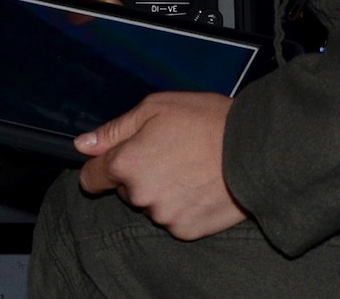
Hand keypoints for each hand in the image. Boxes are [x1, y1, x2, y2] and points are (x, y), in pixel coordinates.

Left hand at [75, 91, 245, 239]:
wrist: (256, 149)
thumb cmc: (205, 121)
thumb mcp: (155, 108)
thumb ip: (114, 130)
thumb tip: (82, 145)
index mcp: (127, 163)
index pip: (91, 178)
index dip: (99, 168)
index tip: (113, 161)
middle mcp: (141, 195)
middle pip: (125, 190)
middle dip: (139, 174)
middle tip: (169, 153)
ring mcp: (165, 216)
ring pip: (150, 205)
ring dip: (161, 191)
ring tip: (189, 167)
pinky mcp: (188, 230)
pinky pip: (174, 219)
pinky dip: (182, 206)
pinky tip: (199, 186)